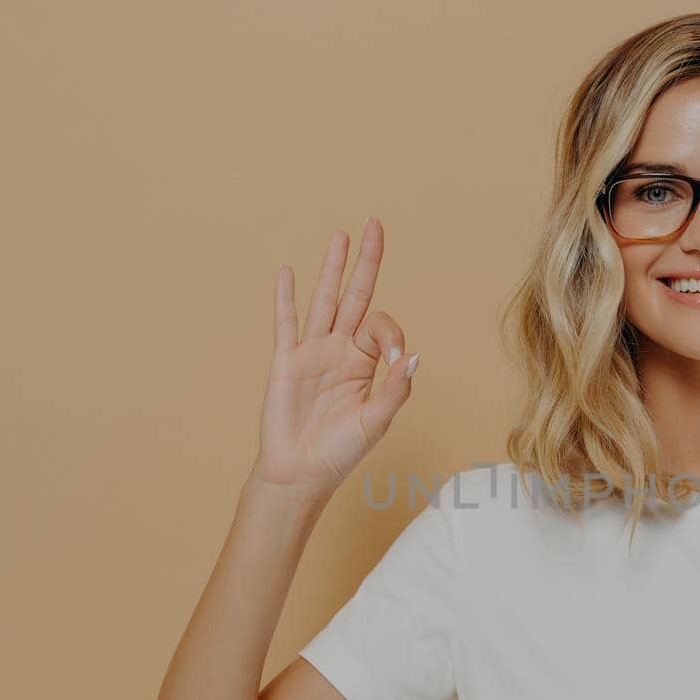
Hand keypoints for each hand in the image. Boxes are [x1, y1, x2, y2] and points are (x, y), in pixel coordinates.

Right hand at [251, 217, 418, 496]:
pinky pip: (286, 323)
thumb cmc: (340, 454)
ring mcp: (312, 352)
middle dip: (366, 262)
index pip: (381, 327)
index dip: (391, 334)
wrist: (300, 474)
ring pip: (324, 300)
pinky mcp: (286, 361)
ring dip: (332, 268)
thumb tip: (413, 356)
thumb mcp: (377, 423)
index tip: (392, 357)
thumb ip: (395, 390)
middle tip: (375, 225)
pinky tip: (289, 271)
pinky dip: (287, 297)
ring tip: (341, 235)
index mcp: (365, 364)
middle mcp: (340, 351)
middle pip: (355, 296)